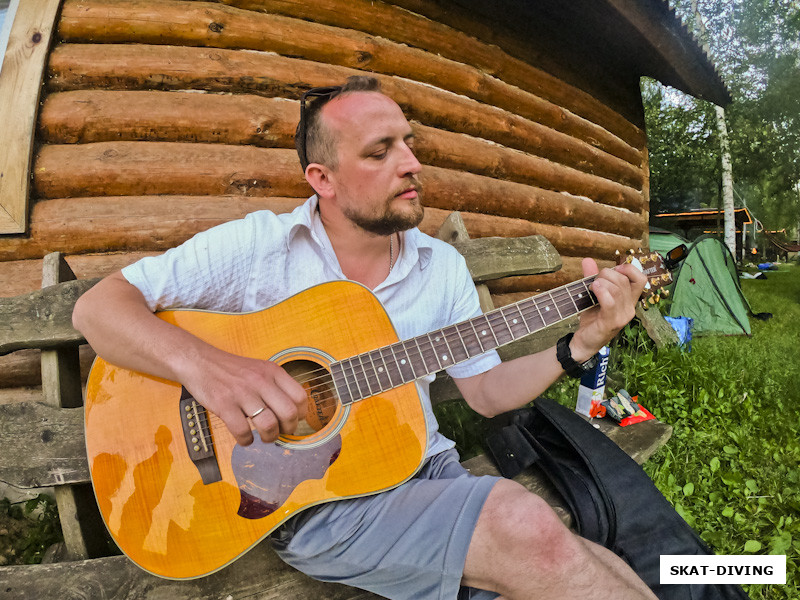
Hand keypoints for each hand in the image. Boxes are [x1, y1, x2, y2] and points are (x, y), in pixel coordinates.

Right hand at [179, 348, 307, 445]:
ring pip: (268, 424)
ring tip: (264, 437)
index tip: (294, 421)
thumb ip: (275, 386)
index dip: (301, 414)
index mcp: (272, 371)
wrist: (200, 362)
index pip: (300, 396)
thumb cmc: (231, 370)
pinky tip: (245, 438)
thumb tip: (292, 414)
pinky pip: (242, 431)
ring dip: (270, 437)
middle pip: (289, 413)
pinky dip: (246, 441)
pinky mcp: (224, 404)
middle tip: (281, 432)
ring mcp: (242, 393)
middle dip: (288, 429)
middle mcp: (260, 381)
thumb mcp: (259, 369)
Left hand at [570, 257, 647, 361]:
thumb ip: (592, 277)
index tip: (613, 269)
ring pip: (618, 289)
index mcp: (629, 300)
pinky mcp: (612, 322)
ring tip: (592, 285)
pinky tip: (593, 289)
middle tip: (594, 280)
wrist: (584, 342)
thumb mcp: (593, 295)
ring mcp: (623, 316)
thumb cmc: (591, 318)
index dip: (628, 269)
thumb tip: (587, 260)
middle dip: (607, 274)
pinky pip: (611, 302)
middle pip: (625, 281)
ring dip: (602, 282)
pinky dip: (601, 291)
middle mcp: (630, 308)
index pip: (640, 279)